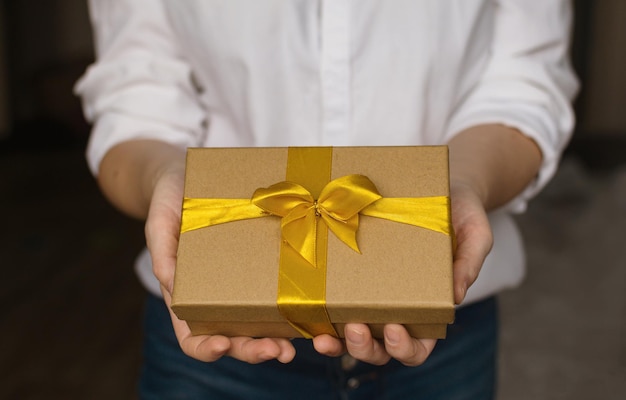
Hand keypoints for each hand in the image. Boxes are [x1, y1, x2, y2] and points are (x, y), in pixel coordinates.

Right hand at [145, 161, 295, 363]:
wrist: (192, 174)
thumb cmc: (170, 199)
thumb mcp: (160, 222)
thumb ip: (162, 253)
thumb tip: (169, 283)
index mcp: (187, 295)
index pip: (192, 337)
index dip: (207, 348)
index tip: (224, 344)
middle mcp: (217, 295)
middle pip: (235, 338)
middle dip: (256, 350)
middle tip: (280, 351)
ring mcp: (243, 282)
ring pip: (261, 323)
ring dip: (280, 338)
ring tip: (300, 341)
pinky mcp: (265, 263)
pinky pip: (280, 289)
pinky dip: (295, 305)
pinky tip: (312, 306)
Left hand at [313, 180, 492, 365]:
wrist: (435, 186)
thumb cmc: (459, 211)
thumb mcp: (475, 232)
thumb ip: (470, 262)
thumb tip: (457, 297)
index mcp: (429, 309)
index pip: (418, 346)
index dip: (405, 348)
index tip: (395, 328)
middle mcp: (397, 309)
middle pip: (380, 350)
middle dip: (365, 348)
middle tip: (356, 328)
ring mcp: (369, 296)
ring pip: (351, 337)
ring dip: (337, 343)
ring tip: (324, 336)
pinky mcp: (348, 278)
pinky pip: (332, 306)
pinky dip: (319, 318)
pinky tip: (307, 313)